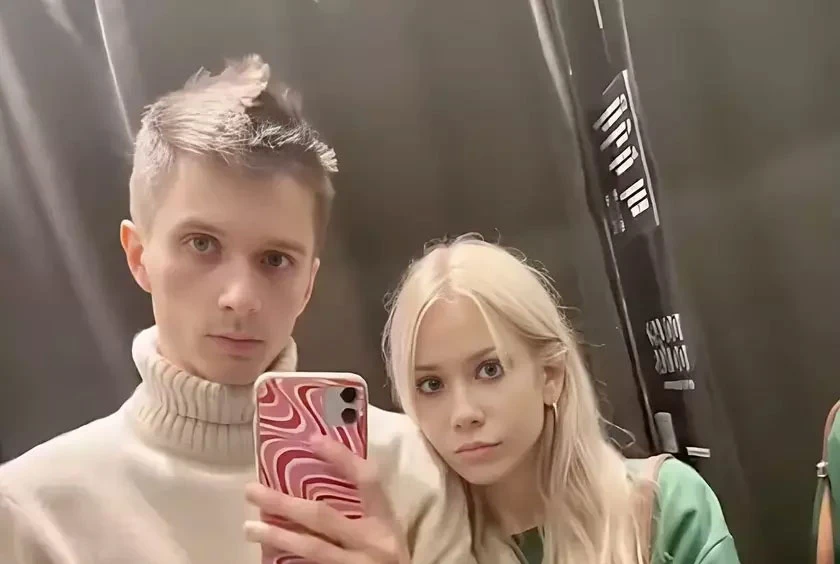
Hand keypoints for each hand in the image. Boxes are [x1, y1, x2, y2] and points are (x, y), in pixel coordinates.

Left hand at [244, 435, 409, 563]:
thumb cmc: (389, 556)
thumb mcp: (385, 530)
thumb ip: (364, 509)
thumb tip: (323, 478)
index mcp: (385, 520)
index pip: (367, 480)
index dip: (341, 457)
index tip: (313, 439)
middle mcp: (372, 541)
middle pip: (323, 516)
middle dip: (284, 503)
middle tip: (252, 490)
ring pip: (311, 547)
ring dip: (277, 536)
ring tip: (249, 528)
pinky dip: (289, 561)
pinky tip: (268, 555)